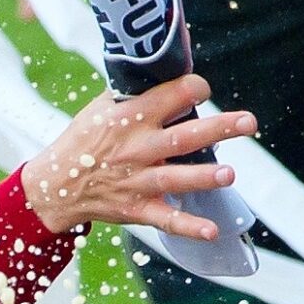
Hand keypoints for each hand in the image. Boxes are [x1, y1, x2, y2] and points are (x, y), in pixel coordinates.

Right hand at [22, 77, 256, 234]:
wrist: (53, 185)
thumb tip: (168, 72)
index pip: (170, 95)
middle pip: (184, 136)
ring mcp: (137, 181)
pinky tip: (212, 231)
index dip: (193, 88)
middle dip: (219, 128)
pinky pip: (166, 219)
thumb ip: (136, 94)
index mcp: (131, 117)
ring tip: (230, 174)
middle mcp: (137, 148)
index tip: (203, 89)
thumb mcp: (101, 108)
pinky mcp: (136, 209)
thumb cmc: (83, 141)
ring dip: (204, 176)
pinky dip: (188, 227)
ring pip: (176, 177)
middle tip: (249, 122)